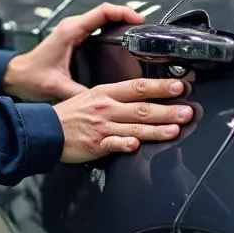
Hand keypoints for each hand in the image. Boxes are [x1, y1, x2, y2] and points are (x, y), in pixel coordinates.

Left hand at [3, 2, 144, 103]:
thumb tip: (101, 102)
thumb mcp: (57, 86)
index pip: (103, 11)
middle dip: (126, 16)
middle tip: (143, 28)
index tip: (139, 19)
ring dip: (119, 21)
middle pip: (106, 13)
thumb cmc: (30, 76)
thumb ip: (79, 94)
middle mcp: (72, 27)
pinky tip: (120, 40)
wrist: (15, 76)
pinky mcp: (74, 39)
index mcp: (71, 31)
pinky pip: (97, 27)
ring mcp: (73, 32)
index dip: (124, 12)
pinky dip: (111, 29)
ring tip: (137, 32)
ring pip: (102, 19)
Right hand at [54, 77, 192, 162]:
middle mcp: (106, 108)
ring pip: (134, 127)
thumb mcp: (92, 96)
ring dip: (156, 129)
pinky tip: (136, 146)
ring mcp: (102, 126)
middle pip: (141, 107)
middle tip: (187, 111)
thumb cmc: (70, 114)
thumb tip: (143, 97)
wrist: (46, 129)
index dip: (159, 86)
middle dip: (167, 109)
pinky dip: (124, 145)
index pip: (137, 87)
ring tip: (175, 130)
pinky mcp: (96, 144)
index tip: (179, 86)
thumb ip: (117, 98)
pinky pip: (113, 144)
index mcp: (105, 93)